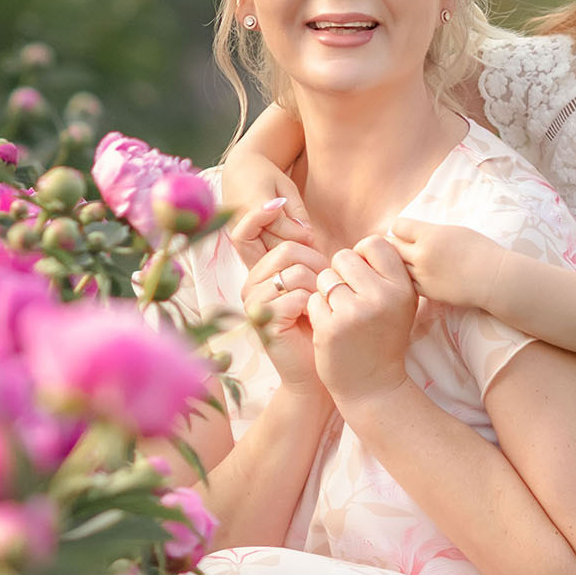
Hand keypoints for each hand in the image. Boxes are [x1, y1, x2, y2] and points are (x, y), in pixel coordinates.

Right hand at [222, 150, 318, 252]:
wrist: (237, 172)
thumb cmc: (265, 175)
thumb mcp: (286, 186)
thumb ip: (297, 210)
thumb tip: (308, 235)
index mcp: (253, 203)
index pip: (279, 225)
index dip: (298, 232)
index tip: (313, 237)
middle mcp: (240, 220)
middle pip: (270, 243)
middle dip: (292, 247)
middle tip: (312, 250)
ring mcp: (236, 232)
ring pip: (263, 254)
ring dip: (283, 254)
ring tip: (303, 253)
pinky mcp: (236, 240)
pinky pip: (256, 255)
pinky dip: (272, 255)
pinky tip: (288, 254)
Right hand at [233, 209, 327, 396]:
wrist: (318, 371)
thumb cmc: (321, 324)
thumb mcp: (314, 285)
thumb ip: (306, 257)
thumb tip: (299, 220)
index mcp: (259, 272)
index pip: (248, 230)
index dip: (257, 214)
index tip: (276, 203)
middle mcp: (250, 285)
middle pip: (285, 251)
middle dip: (317, 265)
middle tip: (327, 288)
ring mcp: (253, 304)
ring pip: (293, 272)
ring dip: (319, 288)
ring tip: (323, 306)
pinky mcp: (263, 323)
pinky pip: (295, 297)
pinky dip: (315, 306)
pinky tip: (317, 319)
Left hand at [310, 234, 418, 414]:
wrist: (373, 386)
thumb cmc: (382, 338)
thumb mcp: (398, 303)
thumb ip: (387, 272)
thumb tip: (369, 239)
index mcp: (402, 287)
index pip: (373, 243)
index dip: (362, 256)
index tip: (362, 278)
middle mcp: (382, 297)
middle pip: (343, 256)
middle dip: (340, 274)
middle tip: (349, 300)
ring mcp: (356, 312)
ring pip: (325, 277)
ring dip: (326, 294)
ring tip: (342, 316)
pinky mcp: (331, 327)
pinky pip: (312, 299)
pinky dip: (316, 312)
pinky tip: (330, 329)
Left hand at [387, 218, 505, 314]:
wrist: (494, 278)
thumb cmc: (480, 250)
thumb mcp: (453, 230)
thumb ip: (429, 231)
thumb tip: (411, 232)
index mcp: (430, 235)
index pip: (398, 226)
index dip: (401, 229)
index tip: (405, 233)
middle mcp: (422, 254)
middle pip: (392, 246)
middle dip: (395, 245)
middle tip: (400, 247)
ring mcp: (422, 275)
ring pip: (397, 267)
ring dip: (399, 264)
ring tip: (409, 262)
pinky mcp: (427, 292)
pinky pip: (407, 283)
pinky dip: (409, 280)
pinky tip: (418, 276)